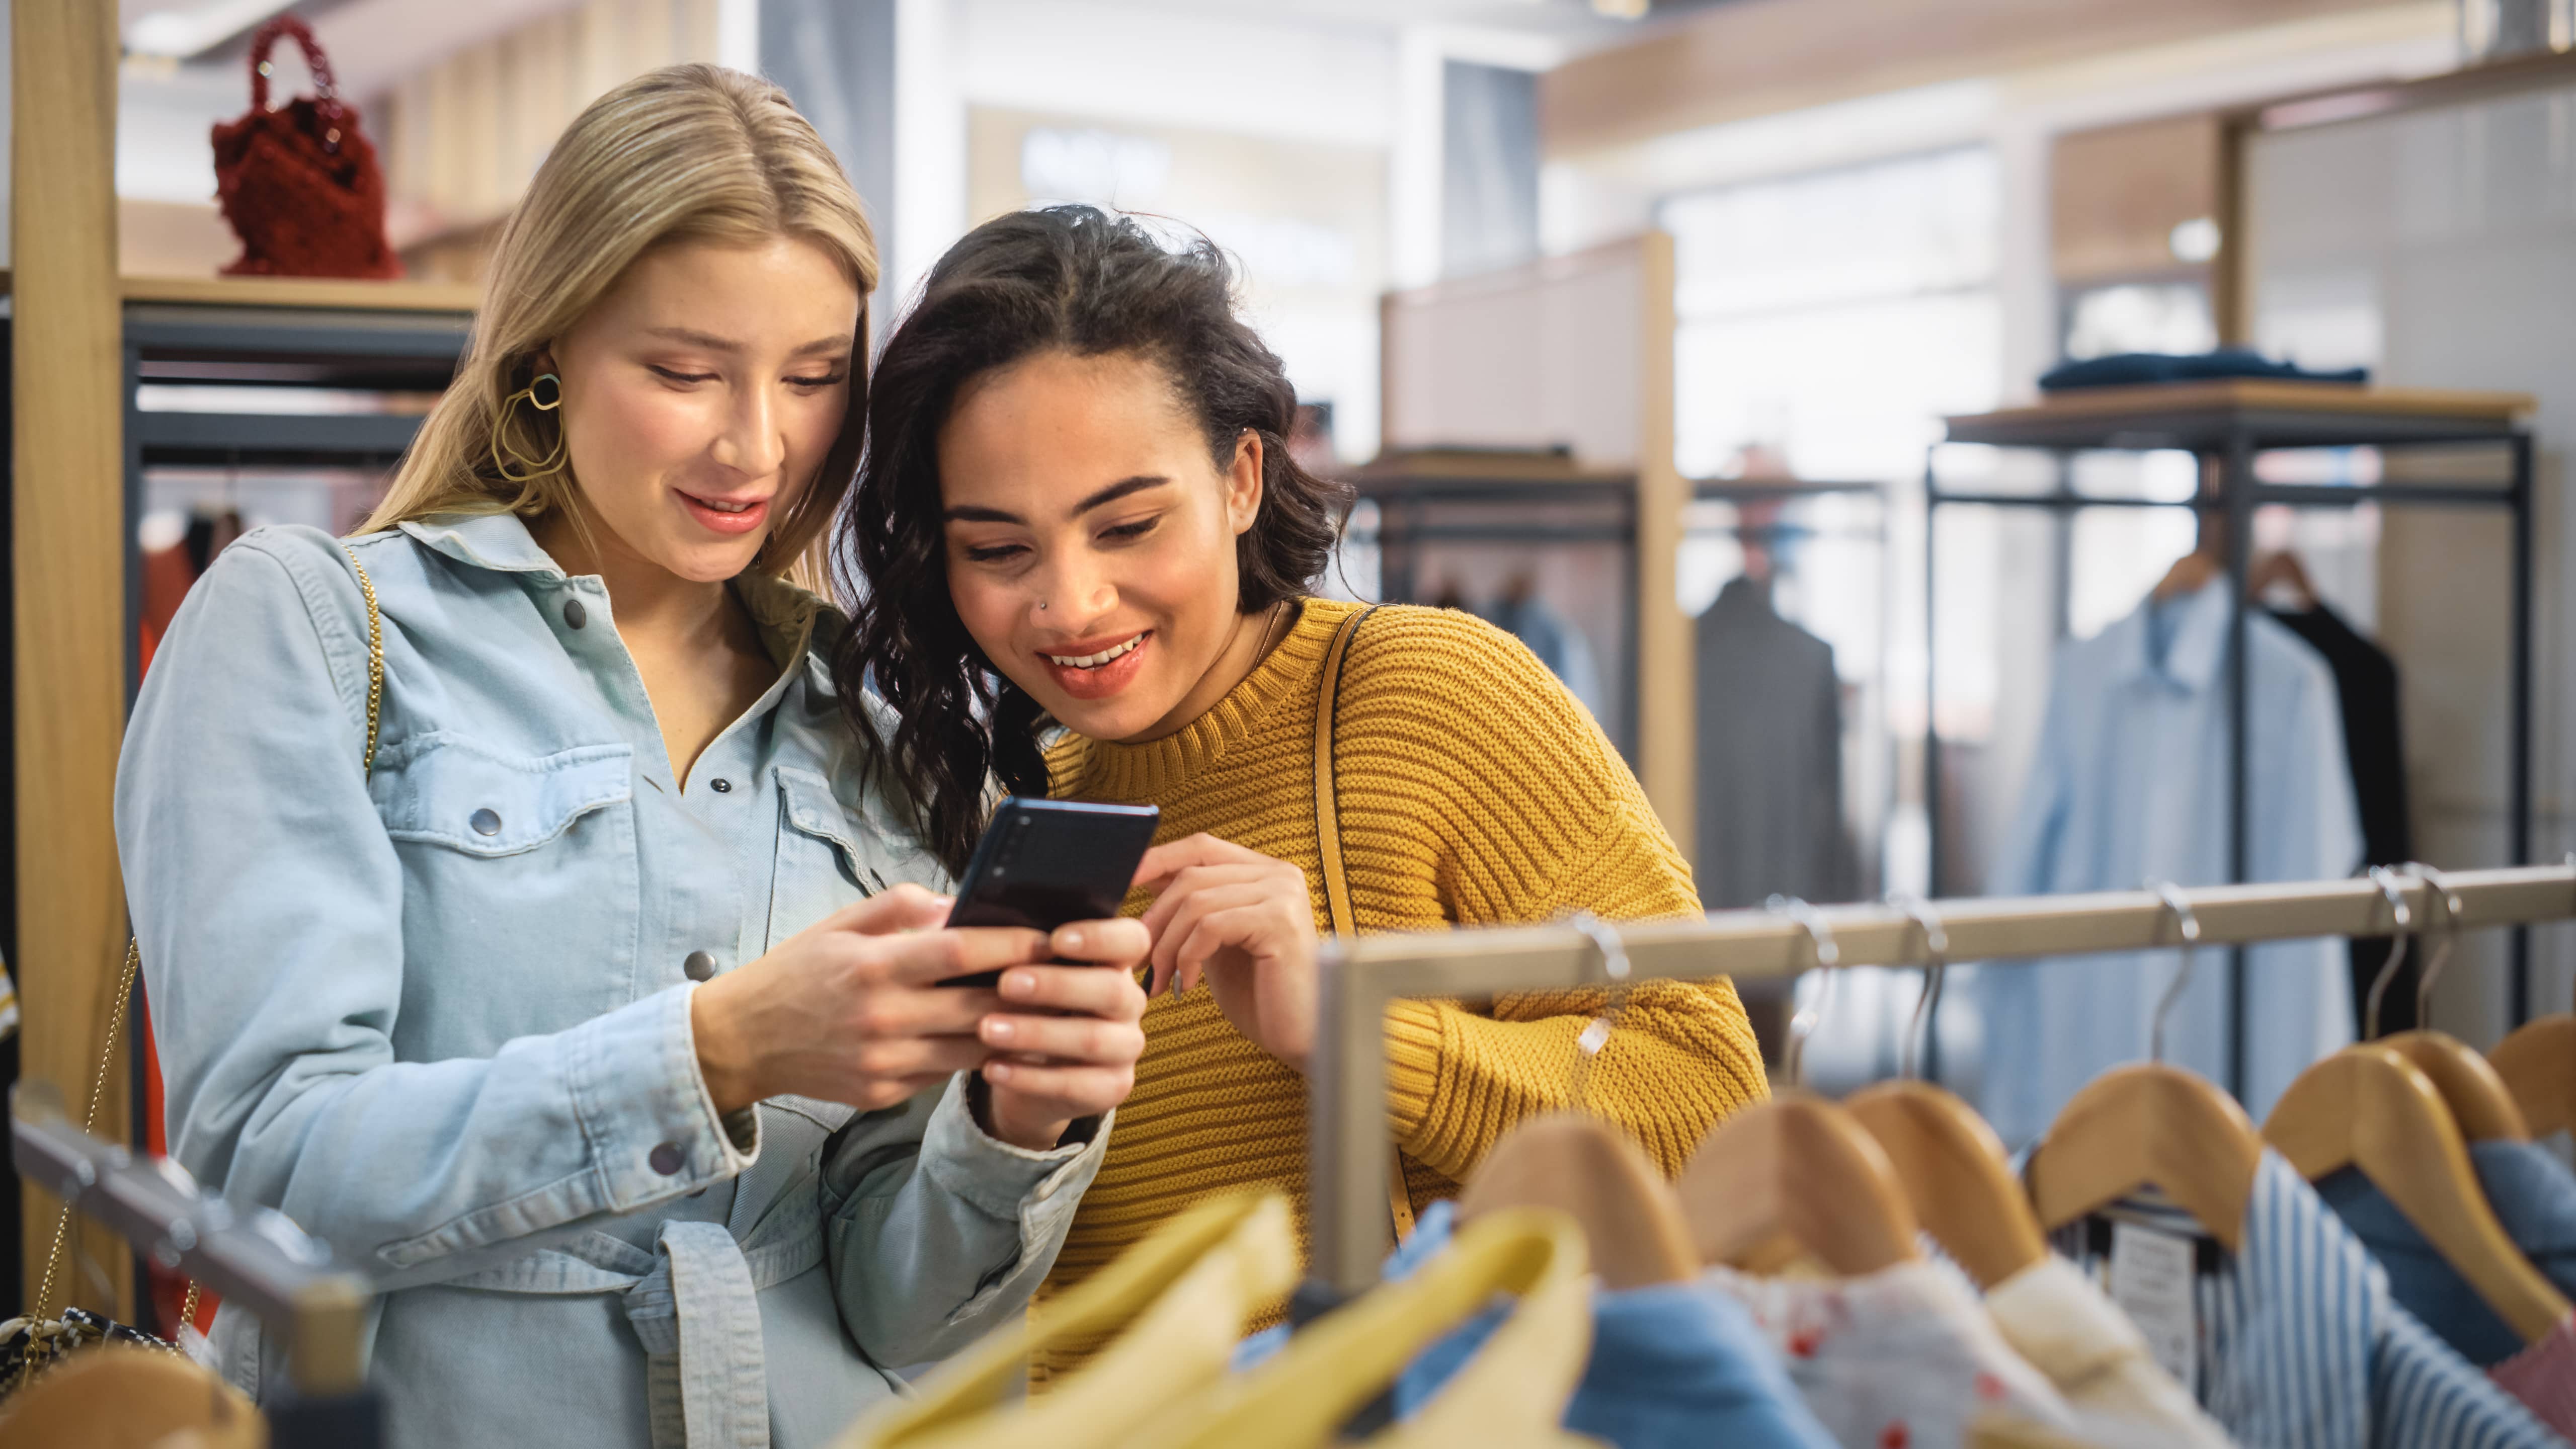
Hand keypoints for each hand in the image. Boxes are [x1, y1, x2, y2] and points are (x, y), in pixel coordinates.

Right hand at [690, 883, 1046, 1115]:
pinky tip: (998, 1040)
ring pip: (972, 1051)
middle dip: (1028, 993)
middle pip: (978, 1008)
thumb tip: (961, 905)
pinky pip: (943, 1074)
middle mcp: (882, 1019)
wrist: (743, 1040)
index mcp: (873, 967)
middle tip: (1065, 976)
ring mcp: (884, 1063)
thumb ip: (903, 907)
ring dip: (1012, 1031)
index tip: (1047, 936)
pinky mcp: (882, 1094)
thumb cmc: (799, 971)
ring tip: (1046, 1011)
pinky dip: (973, 1057)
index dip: (1010, 945)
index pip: (959, 952)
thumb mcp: (841, 923)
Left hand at [974, 918, 1151, 1149]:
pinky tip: (991, 1067)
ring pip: (1093, 1039)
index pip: (1132, 940)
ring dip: (1038, 1032)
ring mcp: (1125, 1047)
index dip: (1100, 937)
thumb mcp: (1021, 968)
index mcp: (1115, 961)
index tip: (1054, 938)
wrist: (1025, 1067)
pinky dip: (1031, 1078)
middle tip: (1005, 983)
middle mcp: (1129, 1002)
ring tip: (987, 1029)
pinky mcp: (1113, 1088)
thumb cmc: (1020, 1000)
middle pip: (1112, 990)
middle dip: (1057, 985)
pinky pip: (1078, 1086)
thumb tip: (963, 914)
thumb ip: (1015, 943)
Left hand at [1135, 834, 1319, 1070]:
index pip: (1200, 846)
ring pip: (1196, 902)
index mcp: (1264, 872)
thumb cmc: (1259, 995)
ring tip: (1160, 980)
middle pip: (1191, 876)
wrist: (1302, 1037)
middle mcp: (1278, 874)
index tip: (1120, 883)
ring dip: (1167, 945)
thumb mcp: (1216, 943)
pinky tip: (1186, 986)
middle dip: (1154, 920)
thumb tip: (1139, 881)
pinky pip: (1211, 926)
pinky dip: (1187, 957)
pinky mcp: (1279, 921)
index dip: (1156, 860)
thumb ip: (1192, 910)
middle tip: (1136, 961)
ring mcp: (1282, 894)